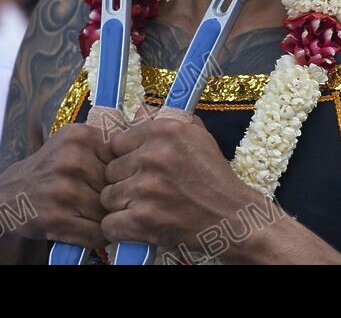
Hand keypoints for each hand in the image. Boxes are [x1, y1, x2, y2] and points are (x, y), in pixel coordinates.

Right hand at [0, 121, 113, 249]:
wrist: (11, 196)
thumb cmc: (53, 169)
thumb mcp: (74, 143)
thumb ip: (108, 145)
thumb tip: (147, 159)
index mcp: (80, 136)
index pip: (124, 160)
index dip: (123, 175)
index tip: (114, 180)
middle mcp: (71, 160)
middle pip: (118, 187)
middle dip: (115, 199)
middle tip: (103, 201)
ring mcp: (63, 190)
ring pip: (108, 212)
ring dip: (106, 219)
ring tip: (94, 215)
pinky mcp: (57, 218)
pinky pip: (97, 233)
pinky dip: (98, 236)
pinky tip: (88, 228)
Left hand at [100, 111, 257, 251]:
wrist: (233, 217)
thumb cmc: (214, 177)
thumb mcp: (197, 136)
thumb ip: (165, 120)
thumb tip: (137, 112)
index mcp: (164, 131)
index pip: (117, 142)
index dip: (126, 157)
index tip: (139, 167)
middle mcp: (153, 156)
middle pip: (110, 170)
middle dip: (124, 181)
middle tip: (146, 190)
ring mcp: (146, 189)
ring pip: (108, 197)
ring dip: (122, 205)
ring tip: (145, 207)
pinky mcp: (143, 219)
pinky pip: (110, 224)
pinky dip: (121, 229)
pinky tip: (138, 226)